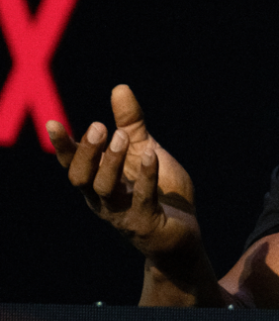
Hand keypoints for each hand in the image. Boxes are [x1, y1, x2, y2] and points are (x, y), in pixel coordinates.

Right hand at [47, 85, 199, 261]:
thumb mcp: (146, 151)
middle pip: (82, 177)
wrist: (183, 233)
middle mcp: (103, 200)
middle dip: (87, 152)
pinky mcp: (145, 224)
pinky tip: (152, 155)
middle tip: (99, 126)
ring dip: (111, 161)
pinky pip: (142, 199)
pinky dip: (145, 176)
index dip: (63, 146)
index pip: (73, 164)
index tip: (54, 124)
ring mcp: (122, 214)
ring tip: (123, 136)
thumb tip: (119, 87)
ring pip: (104, 189)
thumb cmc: (160, 191)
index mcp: (98, 182)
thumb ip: (132, 124)